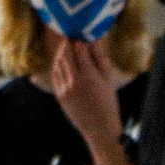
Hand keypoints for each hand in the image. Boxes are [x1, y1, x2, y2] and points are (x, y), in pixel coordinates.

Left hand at [50, 38, 128, 164]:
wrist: (99, 128)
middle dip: (67, 44)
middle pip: (65, 54)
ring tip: (66, 48)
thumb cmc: (108, 103)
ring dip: (61, 53)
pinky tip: (61, 62)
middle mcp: (75, 80)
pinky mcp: (59, 95)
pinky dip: (57, 65)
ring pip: (58, 63)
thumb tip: (92, 43)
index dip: (79, 41)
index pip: (80, 50)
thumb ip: (100, 60)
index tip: (80, 36)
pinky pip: (55, 75)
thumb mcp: (109, 80)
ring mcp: (64, 88)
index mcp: (89, 76)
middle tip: (69, 37)